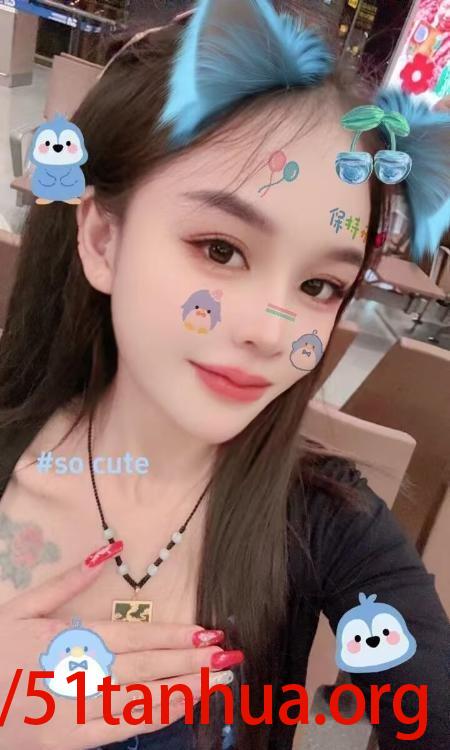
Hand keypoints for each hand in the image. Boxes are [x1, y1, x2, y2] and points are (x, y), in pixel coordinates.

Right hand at [0, 542, 242, 749]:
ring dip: (180, 688)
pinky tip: (179, 706)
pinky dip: (151, 716)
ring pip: (138, 699)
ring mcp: (73, 709)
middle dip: (188, 662)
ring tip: (216, 680)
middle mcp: (78, 671)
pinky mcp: (68, 740)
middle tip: (227, 655)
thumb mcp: (23, 605)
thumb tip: (110, 551)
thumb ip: (68, 580)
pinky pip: (118, 728)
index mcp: (69, 636)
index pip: (133, 636)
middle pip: (144, 667)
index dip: (172, 635)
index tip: (206, 633)